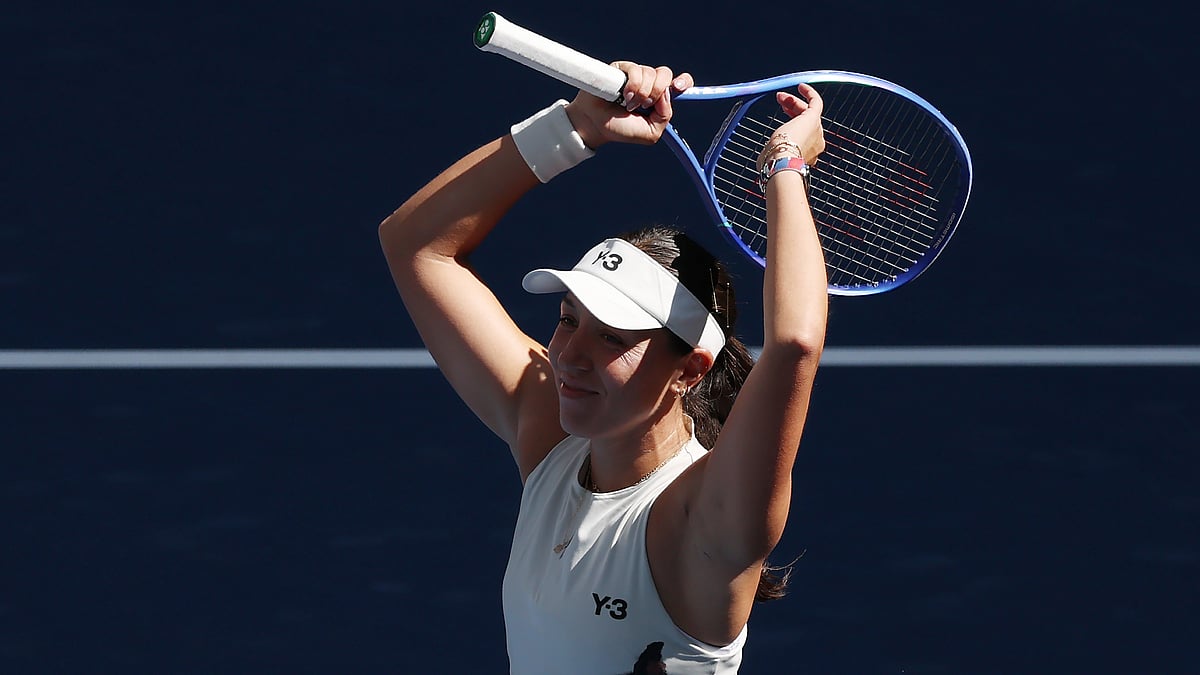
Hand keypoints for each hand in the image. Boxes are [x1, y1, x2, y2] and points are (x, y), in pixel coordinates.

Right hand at [564, 62, 693, 148]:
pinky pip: (636, 70)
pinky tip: (623, 96)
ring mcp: (635, 74)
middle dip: (657, 92)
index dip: (683, 81)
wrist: (596, 125)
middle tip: (644, 106)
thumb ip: (664, 116)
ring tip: (628, 104)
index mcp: (659, 98)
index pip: (678, 83)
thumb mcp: (650, 133)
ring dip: (641, 93)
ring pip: (651, 73)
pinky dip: (632, 86)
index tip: (679, 86)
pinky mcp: (621, 68)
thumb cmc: (621, 129)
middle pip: (665, 74)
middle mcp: (649, 83)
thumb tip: (667, 94)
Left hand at [761, 83, 824, 165]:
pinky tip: (801, 87)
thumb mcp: (771, 158)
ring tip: (781, 96)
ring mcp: (816, 131)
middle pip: (804, 121)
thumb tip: (764, 158)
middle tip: (779, 102)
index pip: (800, 134)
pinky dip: (809, 93)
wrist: (782, 162)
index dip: (789, 123)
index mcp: (806, 154)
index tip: (780, 118)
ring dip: (794, 102)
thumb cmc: (775, 163)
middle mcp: (815, 143)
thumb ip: (772, 155)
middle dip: (791, 109)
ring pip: (807, 112)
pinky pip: (816, 103)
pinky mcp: (814, 119)